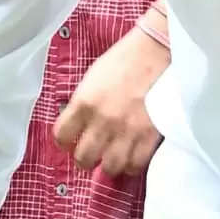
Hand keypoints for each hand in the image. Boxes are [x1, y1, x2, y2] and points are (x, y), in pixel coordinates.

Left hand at [52, 18, 166, 177]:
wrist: (158, 50)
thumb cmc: (125, 59)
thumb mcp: (93, 78)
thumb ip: (83, 103)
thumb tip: (78, 124)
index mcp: (84, 102)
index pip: (61, 136)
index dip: (64, 141)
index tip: (70, 141)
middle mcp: (102, 121)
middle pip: (83, 158)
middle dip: (85, 158)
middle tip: (91, 154)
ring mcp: (127, 131)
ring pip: (109, 168)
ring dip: (108, 165)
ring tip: (111, 158)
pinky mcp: (149, 136)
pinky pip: (135, 165)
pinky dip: (131, 165)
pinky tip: (130, 157)